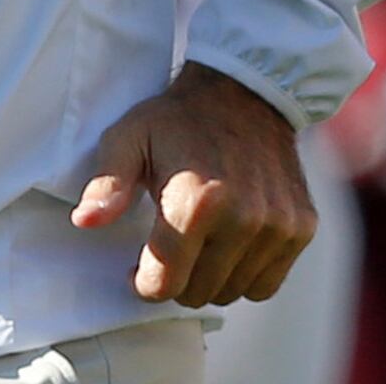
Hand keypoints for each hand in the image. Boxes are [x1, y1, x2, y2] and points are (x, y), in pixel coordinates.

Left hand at [70, 63, 314, 306]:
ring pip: (232, 293)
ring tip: (199, 242)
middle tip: (169, 248)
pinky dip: (244, 274)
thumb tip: (85, 221)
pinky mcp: (301, 229)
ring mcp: (277, 226)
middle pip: (197, 294)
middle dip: (176, 279)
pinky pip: (266, 284)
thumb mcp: (129, 138)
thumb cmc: (177, 120)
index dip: (144, 282)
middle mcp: (243, 219)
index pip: (164, 285)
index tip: (138, 266)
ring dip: (210, 278)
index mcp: (196, 201)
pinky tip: (229, 244)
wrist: (246, 92)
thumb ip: (107, 184)